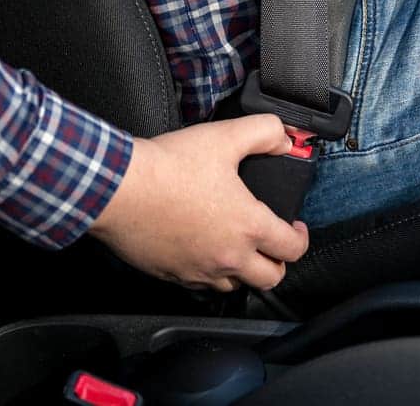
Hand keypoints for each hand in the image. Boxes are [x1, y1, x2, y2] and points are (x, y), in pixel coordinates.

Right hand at [89, 114, 309, 291]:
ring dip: (243, 271)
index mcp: (248, 227)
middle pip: (270, 278)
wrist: (118, 188)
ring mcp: (198, 271)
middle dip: (278, 262)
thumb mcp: (225, 137)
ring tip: (239, 249)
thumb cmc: (168, 167)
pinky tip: (202, 252)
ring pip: (235, 286)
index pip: (293, 249)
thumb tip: (284, 140)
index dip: (301, 238)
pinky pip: (199, 286)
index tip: (296, 229)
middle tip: (272, 244)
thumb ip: (264, 133)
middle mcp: (228, 257)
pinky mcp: (171, 275)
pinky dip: (208, 274)